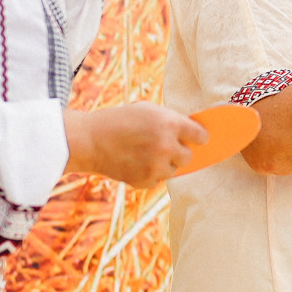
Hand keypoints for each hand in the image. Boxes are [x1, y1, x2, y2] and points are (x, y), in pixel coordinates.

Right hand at [64, 102, 206, 187]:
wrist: (90, 140)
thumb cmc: (120, 120)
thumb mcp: (148, 110)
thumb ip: (171, 121)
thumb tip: (194, 134)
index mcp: (169, 123)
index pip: (200, 135)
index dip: (199, 137)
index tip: (198, 138)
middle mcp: (166, 146)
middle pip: (188, 156)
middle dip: (180, 152)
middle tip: (164, 146)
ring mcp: (156, 166)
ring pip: (173, 170)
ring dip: (164, 164)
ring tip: (144, 153)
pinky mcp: (145, 181)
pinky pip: (158, 179)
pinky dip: (150, 174)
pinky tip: (134, 162)